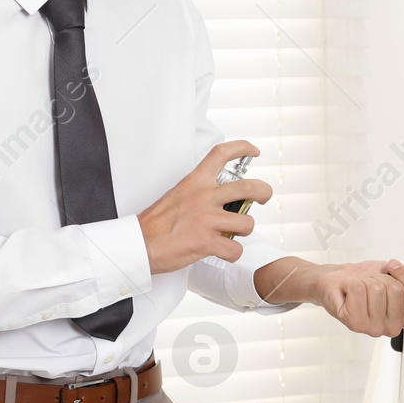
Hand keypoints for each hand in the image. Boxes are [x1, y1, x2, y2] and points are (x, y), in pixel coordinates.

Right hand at [138, 140, 272, 275]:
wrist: (139, 244)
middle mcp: (204, 197)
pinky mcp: (207, 241)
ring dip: (244, 231)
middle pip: (249, 187)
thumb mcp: (177, 195)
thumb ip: (199, 193)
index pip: (221, 154)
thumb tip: (220, 199)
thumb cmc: (155, 224)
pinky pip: (235, 249)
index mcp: (195, 183)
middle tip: (265, 196)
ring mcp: (207, 219)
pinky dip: (233, 254)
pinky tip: (222, 252)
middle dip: (264, 191)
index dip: (242, 148)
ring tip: (232, 235)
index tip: (253, 150)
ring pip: (247, 223)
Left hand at [313, 258, 403, 339]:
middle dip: (382, 277)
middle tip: (372, 283)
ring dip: (365, 280)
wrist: (339, 279)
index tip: (392, 267)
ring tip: (360, 288)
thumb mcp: (400, 274)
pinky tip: (348, 292)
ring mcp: (373, 329)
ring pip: (377, 288)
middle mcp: (392, 328)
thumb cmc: (368, 279)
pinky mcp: (354, 323)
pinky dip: (351, 283)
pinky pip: (358, 290)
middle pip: (396, 290)